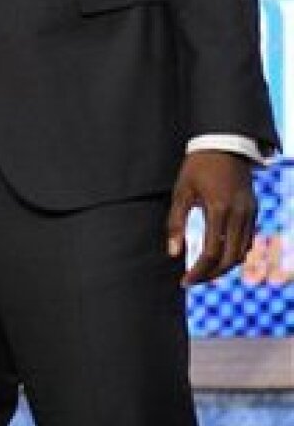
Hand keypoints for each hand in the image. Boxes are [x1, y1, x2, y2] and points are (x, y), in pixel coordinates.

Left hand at [166, 151, 256, 285]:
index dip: (198, 271)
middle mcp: (238, 214)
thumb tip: (173, 254)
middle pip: (230, 259)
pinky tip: (219, 254)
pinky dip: (235, 252)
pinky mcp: (253, 210)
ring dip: (224, 266)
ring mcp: (249, 213)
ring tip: (205, 271)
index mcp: (218, 209)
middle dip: (211, 274)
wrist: (224, 143)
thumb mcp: (181, 191)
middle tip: (193, 280)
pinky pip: (248, 240)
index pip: (210, 253)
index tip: (184, 282)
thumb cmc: (197, 166)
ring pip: (242, 252)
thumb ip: (176, 223)